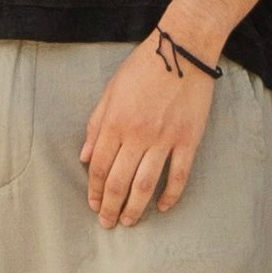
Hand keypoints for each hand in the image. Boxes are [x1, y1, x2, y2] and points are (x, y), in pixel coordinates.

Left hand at [78, 42, 215, 229]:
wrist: (183, 49)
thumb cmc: (143, 67)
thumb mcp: (111, 90)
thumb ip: (96, 124)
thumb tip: (84, 156)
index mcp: (115, 121)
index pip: (98, 166)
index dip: (93, 189)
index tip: (92, 204)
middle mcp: (137, 134)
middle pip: (119, 181)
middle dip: (109, 206)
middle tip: (107, 223)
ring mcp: (164, 139)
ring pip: (146, 184)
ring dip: (135, 207)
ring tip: (128, 221)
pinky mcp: (188, 140)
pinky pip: (178, 175)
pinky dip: (170, 195)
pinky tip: (162, 207)